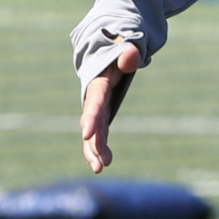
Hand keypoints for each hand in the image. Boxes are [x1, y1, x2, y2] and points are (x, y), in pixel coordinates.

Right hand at [80, 41, 142, 173]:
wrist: (109, 53)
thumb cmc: (119, 50)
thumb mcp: (125, 49)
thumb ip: (128, 54)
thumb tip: (132, 56)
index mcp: (99, 83)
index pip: (95, 102)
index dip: (91, 117)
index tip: (87, 134)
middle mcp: (94, 99)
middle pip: (92, 123)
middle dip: (93, 143)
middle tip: (98, 163)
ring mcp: (97, 109)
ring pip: (94, 133)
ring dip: (95, 151)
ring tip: (99, 169)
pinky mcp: (102, 115)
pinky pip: (100, 134)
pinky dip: (100, 148)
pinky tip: (105, 163)